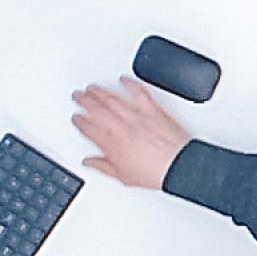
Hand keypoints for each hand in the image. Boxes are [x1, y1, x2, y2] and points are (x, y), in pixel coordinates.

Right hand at [73, 79, 194, 190]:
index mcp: (112, 144)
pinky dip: (131, 84)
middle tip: (78, 95)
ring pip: (114, 99)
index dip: (79, 121)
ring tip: (92, 87)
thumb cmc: (155, 172)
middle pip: (97, 110)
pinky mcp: (154, 111)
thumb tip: (90, 162)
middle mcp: (122, 128)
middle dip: (84, 101)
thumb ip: (103, 166)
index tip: (76, 117)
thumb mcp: (123, 176)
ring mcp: (138, 117)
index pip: (89, 129)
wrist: (180, 165)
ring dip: (100, 91)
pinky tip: (124, 79)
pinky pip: (140, 93)